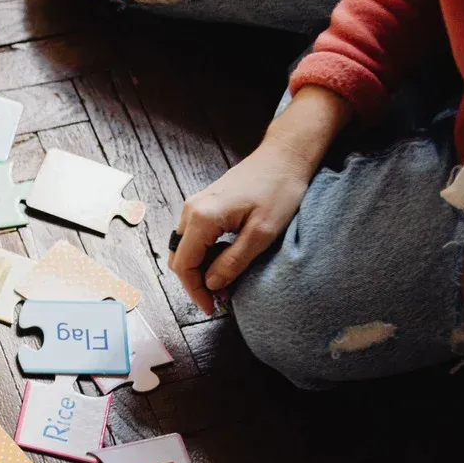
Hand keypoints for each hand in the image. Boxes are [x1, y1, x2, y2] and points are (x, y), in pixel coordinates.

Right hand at [169, 85, 349, 312]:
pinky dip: (203, 254)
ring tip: (224, 280)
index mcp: (202, 218)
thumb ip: (233, 261)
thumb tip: (211, 284)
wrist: (284, 155)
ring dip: (199, 269)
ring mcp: (194, 206)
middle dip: (196, 283)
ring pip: (184, 249)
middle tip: (220, 297)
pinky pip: (193, 237)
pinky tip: (224, 259)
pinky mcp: (203, 204)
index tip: (212, 307)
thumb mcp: (262, 233)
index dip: (195, 291)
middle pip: (179, 259)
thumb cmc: (279, 189)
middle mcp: (190, 211)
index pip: (184, 266)